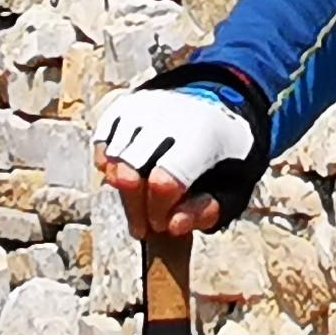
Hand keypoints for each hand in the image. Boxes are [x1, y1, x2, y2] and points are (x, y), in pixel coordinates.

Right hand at [98, 83, 257, 241]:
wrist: (218, 107)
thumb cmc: (223, 158)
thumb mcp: (233, 188)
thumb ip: (207, 211)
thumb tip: (173, 226)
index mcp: (202, 136)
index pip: (164, 181)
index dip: (158, 211)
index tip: (163, 224)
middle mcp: (168, 116)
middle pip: (131, 173)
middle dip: (135, 209)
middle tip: (144, 228)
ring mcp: (143, 108)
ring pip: (113, 159)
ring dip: (122, 191)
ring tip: (138, 202)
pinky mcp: (125, 106)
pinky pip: (102, 140)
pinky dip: (106, 164)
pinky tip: (122, 176)